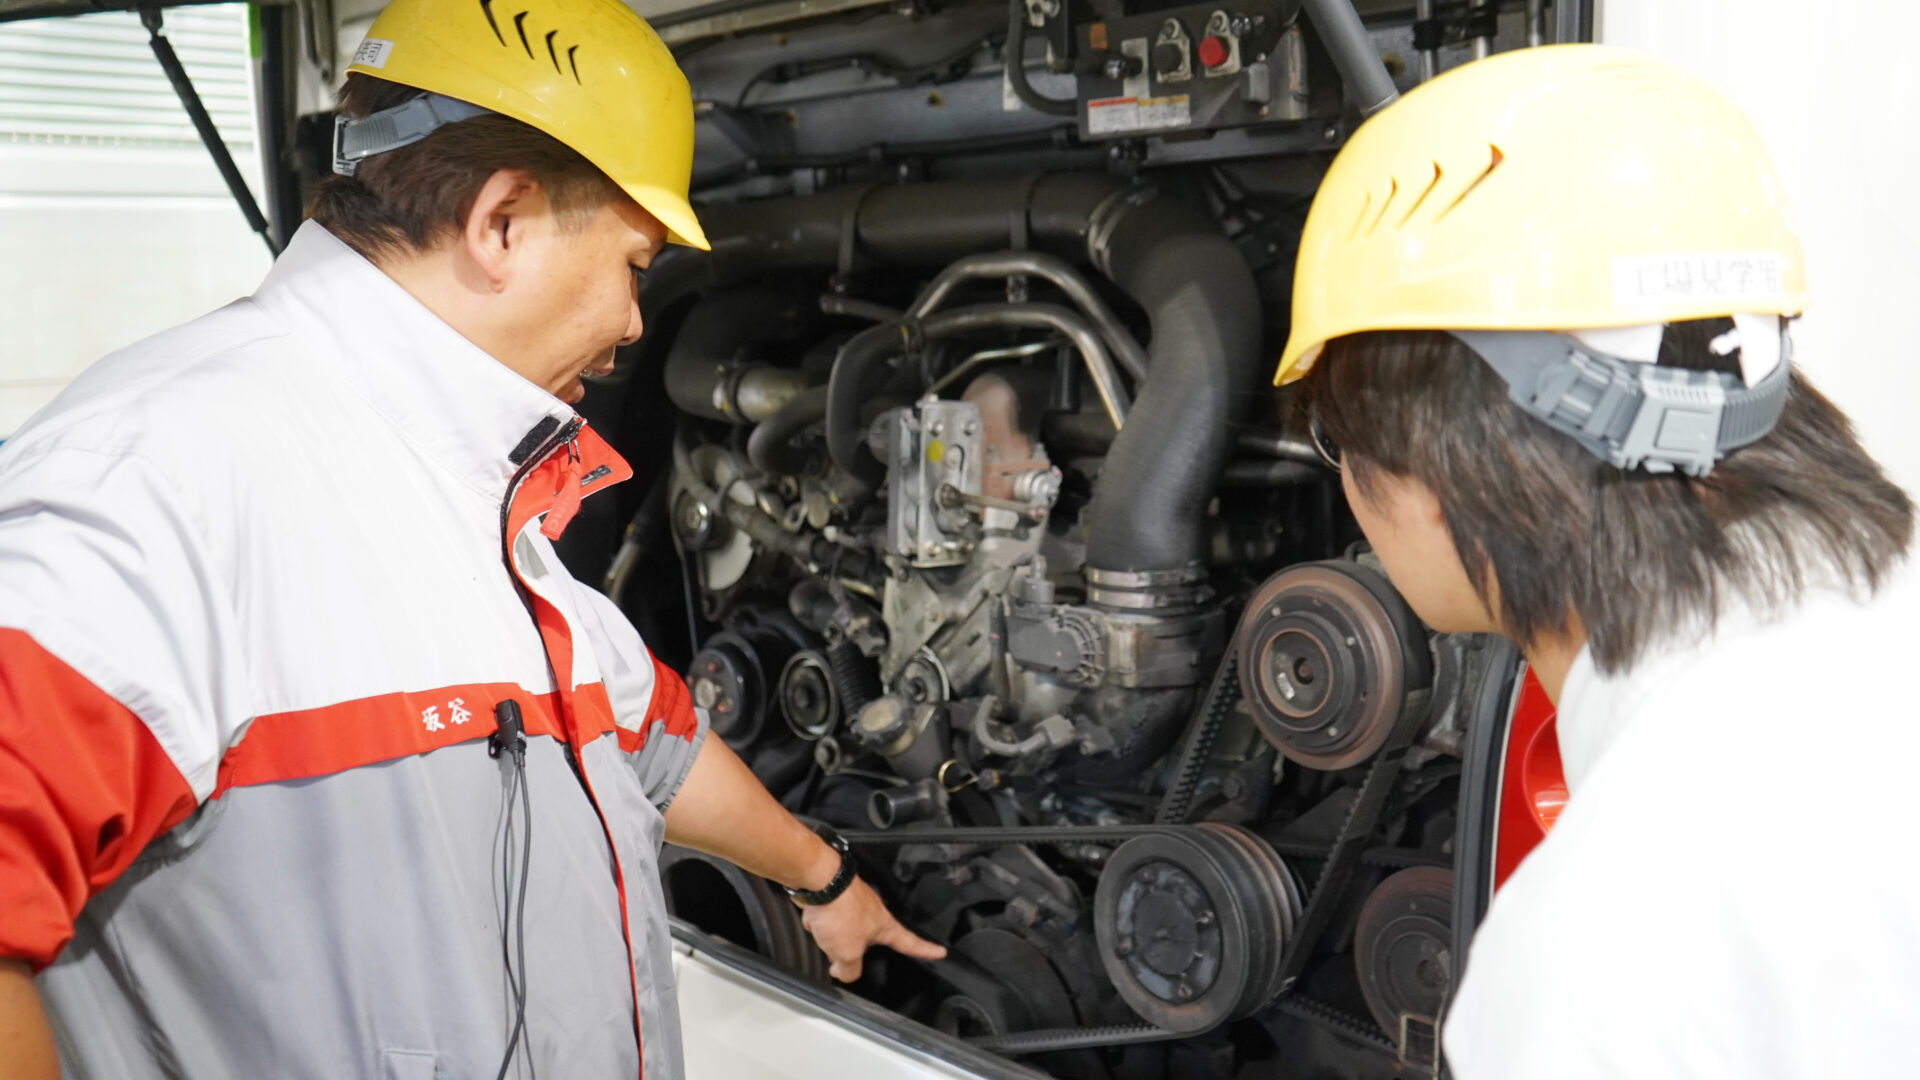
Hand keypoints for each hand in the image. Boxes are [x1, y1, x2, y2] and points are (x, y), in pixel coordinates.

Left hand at [797, 876, 946, 982]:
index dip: (925, 950)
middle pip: (865, 941)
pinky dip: (818, 922)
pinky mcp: (834, 898)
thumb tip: (842, 972)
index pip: (909, 943)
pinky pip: (825, 921)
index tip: (939, 951)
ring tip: (823, 930)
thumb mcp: (848, 953)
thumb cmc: (841, 911)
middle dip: (848, 948)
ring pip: (841, 931)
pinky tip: (814, 919)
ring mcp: (853, 904)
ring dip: (829, 935)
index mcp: (884, 926)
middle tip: (838, 953)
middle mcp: (872, 913)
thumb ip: (849, 970)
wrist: (819, 881)